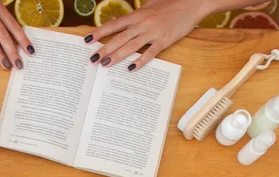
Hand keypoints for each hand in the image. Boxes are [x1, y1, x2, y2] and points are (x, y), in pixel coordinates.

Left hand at [85, 0, 209, 70]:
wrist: (191, 2)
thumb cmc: (171, 4)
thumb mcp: (150, 6)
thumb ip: (138, 15)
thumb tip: (125, 22)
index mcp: (138, 14)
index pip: (114, 25)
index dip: (100, 32)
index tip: (87, 40)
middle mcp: (142, 23)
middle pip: (119, 38)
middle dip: (104, 49)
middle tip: (92, 59)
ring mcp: (153, 32)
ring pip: (130, 46)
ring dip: (116, 56)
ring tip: (105, 65)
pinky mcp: (164, 40)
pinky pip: (150, 53)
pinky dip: (140, 61)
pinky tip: (131, 68)